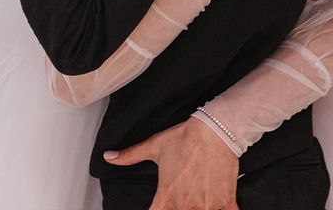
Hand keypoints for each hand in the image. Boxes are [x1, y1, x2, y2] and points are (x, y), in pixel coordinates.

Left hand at [103, 117, 239, 209]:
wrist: (215, 130)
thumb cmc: (186, 138)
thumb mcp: (154, 146)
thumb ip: (130, 156)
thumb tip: (108, 156)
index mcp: (165, 197)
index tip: (159, 207)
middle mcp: (184, 206)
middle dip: (180, 207)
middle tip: (184, 196)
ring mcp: (206, 206)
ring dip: (200, 207)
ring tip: (198, 196)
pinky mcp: (224, 201)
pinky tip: (221, 206)